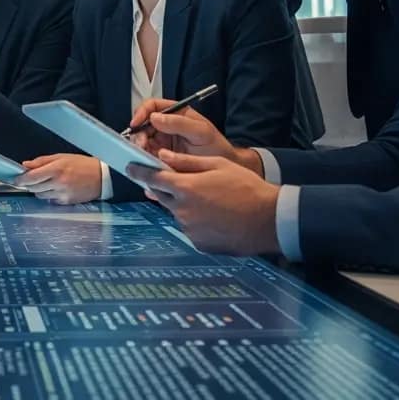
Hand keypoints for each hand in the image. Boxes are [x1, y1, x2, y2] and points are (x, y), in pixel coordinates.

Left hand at [14, 154, 102, 203]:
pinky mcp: (66, 202)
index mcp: (56, 169)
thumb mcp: (61, 157)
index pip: (32, 177)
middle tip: (28, 179)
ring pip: (40, 195)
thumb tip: (25, 165)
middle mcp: (58, 183)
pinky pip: (50, 200)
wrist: (101, 177)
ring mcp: (62, 194)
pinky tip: (55, 188)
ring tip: (45, 182)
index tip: (16, 179)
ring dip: (38, 189)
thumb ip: (42, 161)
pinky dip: (49, 195)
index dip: (21, 179)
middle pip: (34, 187)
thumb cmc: (82, 164)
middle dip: (28, 184)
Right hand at [127, 99, 256, 169]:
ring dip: (139, 146)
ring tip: (144, 156)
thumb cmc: (215, 147)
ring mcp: (163, 141)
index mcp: (176, 113)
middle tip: (141, 145)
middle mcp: (167, 125)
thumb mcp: (201, 133)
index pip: (152, 106)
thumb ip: (179, 123)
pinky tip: (145, 163)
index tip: (136, 123)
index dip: (141, 112)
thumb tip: (154, 117)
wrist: (223, 172)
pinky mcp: (161, 156)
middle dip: (139, 133)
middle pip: (144, 123)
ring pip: (143, 139)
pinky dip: (143, 158)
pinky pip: (147, 154)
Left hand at [127, 151, 280, 254]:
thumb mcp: (217, 165)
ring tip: (211, 202)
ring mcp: (190, 229)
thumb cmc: (246, 188)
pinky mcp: (199, 243)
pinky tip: (216, 217)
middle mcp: (183, 210)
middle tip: (185, 183)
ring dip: (185, 206)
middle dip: (168, 188)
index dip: (139, 171)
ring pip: (178, 213)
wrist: (269, 220)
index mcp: (186, 188)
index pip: (153, 178)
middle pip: (163, 196)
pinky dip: (197, 221)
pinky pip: (191, 228)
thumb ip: (186, 162)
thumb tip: (163, 156)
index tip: (129, 167)